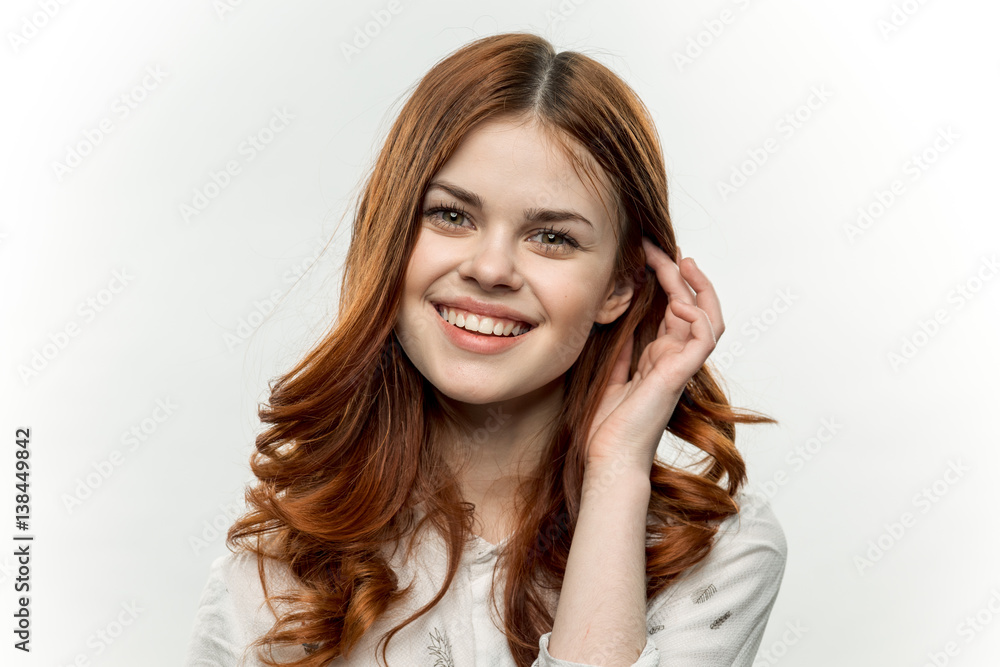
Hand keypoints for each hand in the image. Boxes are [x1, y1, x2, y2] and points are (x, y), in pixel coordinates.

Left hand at [585, 237, 724, 472]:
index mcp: (659, 358)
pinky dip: (698, 316)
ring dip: (697, 287)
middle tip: (664, 247)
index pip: (673, 310)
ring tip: (680, 262)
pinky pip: (703, 339)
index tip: (650, 255)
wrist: (609, 458)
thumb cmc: (608, 427)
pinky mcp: (679, 375)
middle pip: (692, 305)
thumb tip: (616, 317)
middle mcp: (674, 359)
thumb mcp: (609, 373)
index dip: (667, 281)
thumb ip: (619, 348)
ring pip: (707, 317)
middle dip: (680, 274)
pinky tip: (680, 302)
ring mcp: (680, 367)